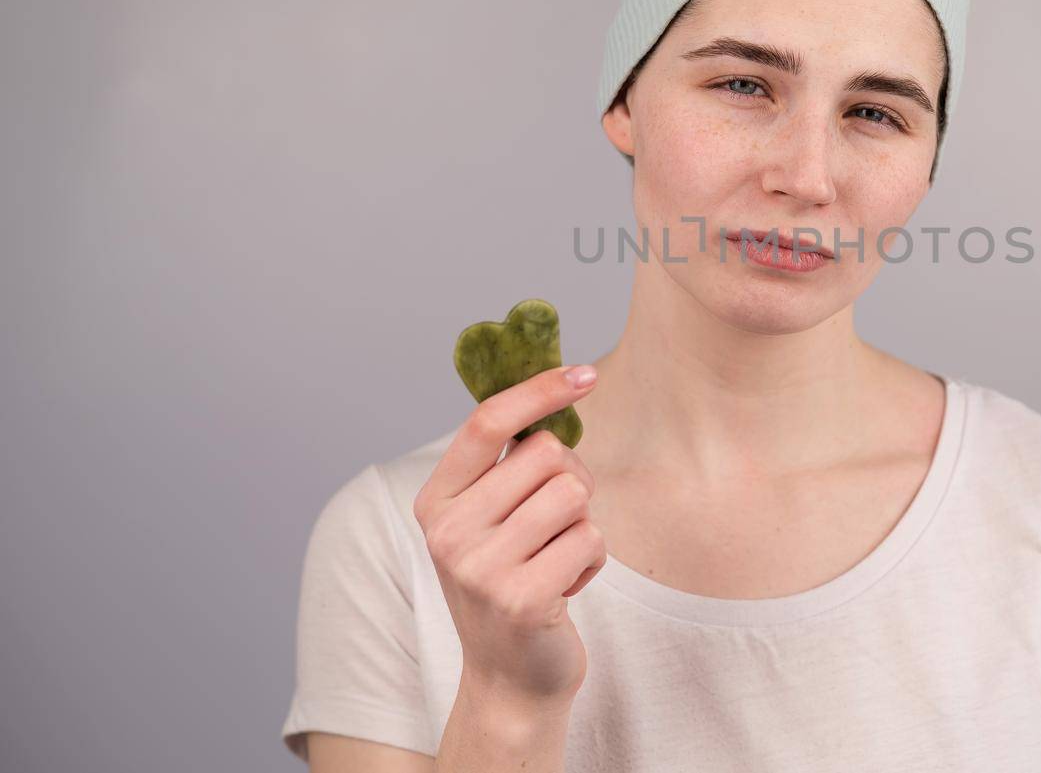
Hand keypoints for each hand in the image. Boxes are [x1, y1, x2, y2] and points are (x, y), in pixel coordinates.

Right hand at [413, 364, 603, 705]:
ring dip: (583, 524)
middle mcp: (449, 532)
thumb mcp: (491, 520)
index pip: (486, 422)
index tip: (585, 373)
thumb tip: (558, 382)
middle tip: (556, 524)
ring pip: (574, 494)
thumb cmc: (510, 582)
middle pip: (547, 454)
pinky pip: (590, 538)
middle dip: (573, 480)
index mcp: (436, 501)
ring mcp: (481, 568)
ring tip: (556, 559)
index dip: (539, 389)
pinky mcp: (522, 599)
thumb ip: (509, 463)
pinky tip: (564, 588)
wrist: (510, 679)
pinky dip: (591, 560)